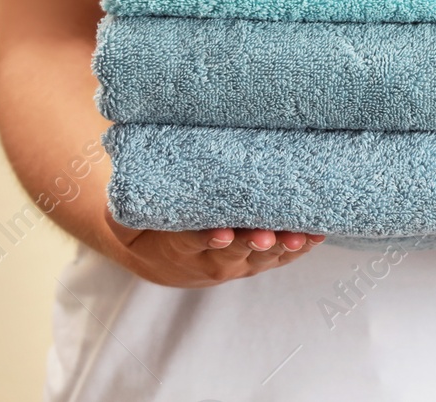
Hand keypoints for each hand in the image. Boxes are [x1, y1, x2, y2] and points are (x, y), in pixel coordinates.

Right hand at [104, 210, 325, 287]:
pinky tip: (315, 235)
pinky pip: (279, 258)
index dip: (207, 237)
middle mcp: (211, 260)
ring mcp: (237, 264)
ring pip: (262, 258)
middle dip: (252, 242)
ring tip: (298, 235)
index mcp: (180, 246)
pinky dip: (298, 249)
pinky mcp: (256, 262)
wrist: (163, 260)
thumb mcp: (126, 219)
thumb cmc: (147, 228)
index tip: (221, 231)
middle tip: (265, 233)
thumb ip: (126, 204)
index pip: (193, 240)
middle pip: (235, 252)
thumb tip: (121, 171)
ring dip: (280, 246)